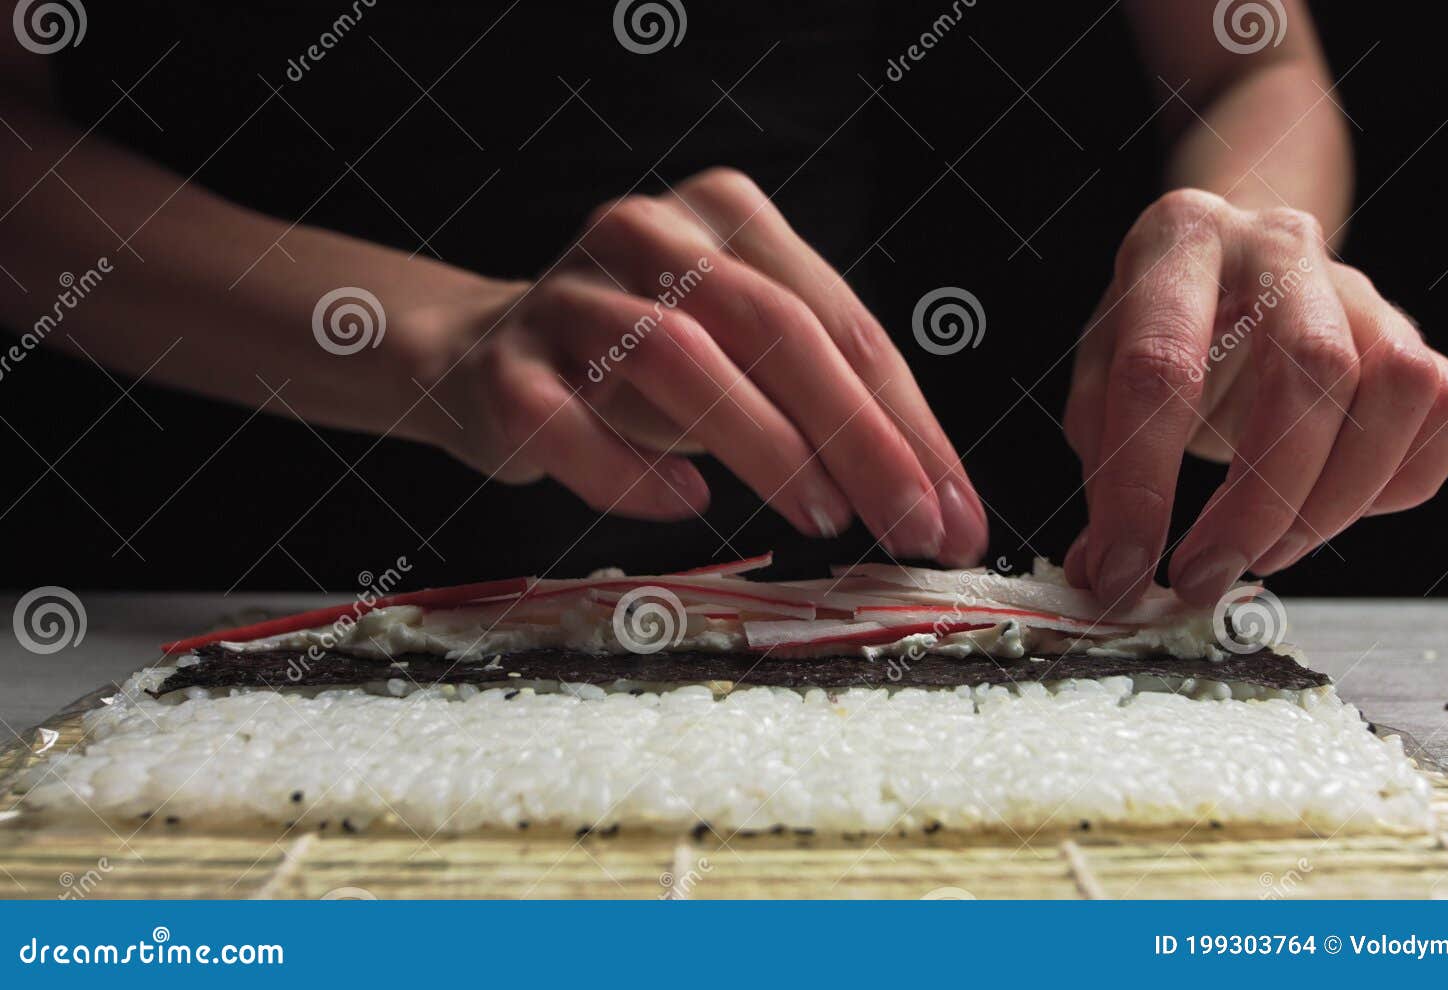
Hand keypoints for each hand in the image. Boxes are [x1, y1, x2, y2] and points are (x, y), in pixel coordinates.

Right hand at [428, 168, 987, 563]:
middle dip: (859, 438)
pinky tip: (686, 501)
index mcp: (723, 216)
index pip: (840, 320)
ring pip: (679, 356)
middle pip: (774, 328)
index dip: (909, 423)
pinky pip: (572, 425)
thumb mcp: (740, 355)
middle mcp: (646, 234)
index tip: (954, 510)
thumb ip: (823, 398)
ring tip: (822, 516)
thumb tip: (930, 497)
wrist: (477, 358)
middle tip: (911, 525)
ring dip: (765, 444)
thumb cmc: (639, 367)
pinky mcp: (504, 369)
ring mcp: (567, 297)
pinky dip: (634, 473)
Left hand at [1063, 189, 1447, 605]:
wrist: (1230, 274)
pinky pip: (1443, 412)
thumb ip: (1104, 468)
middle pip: (1310, 371)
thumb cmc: (1161, 332)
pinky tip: (1323, 508)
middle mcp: (1281, 244)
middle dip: (1256, 502)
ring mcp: (1361, 285)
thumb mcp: (1102, 381)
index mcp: (1181, 240)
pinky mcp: (1414, 332)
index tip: (1124, 569)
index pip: (1161, 368)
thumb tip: (1110, 572)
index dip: (1140, 485)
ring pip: (1395, 389)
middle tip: (1205, 575)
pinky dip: (1390, 486)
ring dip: (1332, 500)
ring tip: (1263, 551)